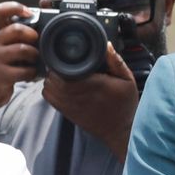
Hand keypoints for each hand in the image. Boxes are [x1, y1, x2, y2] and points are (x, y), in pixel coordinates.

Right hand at [0, 2, 38, 130]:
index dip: (15, 7)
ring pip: (22, 49)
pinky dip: (31, 73)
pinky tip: (30, 74)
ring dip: (34, 55)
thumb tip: (39, 21)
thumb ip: (13, 34)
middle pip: (16, 29)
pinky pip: (23, 70)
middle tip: (36, 42)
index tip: (28, 13)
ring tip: (34, 59)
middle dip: (32, 34)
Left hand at [42, 42, 138, 161]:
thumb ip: (116, 61)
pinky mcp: (66, 112)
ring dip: (52, 77)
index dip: (63, 58)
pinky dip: (50, 88)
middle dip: (56, 66)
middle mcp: (76, 94)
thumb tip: (106, 44)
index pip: (65, 67)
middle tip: (65, 61)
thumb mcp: (127, 80)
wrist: (120, 130)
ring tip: (62, 72)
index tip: (70, 54)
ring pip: (48, 85)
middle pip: (53, 75)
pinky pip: (48, 97)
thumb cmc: (124, 105)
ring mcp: (68, 104)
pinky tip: (60, 84)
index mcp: (91, 83)